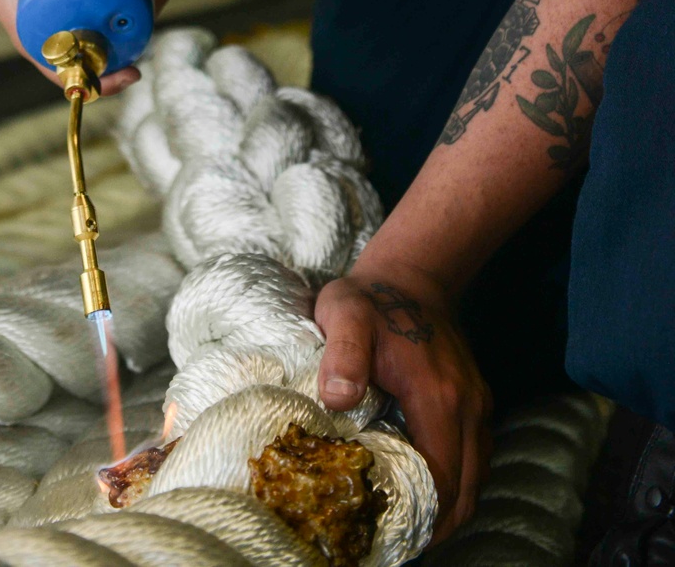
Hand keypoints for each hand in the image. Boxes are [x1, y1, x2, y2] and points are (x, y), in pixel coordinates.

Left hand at [314, 260, 491, 543]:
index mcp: (439, 397)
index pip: (443, 480)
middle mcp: (468, 407)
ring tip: (402, 521)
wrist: (409, 273)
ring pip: (474, 478)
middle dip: (435, 524)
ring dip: (447, 506)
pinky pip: (473, 458)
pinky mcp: (472, 402)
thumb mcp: (343, 314)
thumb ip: (342, 354)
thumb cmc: (369, 299)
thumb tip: (338, 398)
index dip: (421, 516)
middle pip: (466, 491)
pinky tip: (420, 487)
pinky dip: (454, 482)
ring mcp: (475, 404)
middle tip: (392, 541)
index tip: (386, 535)